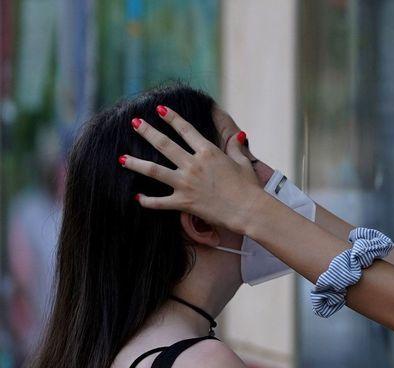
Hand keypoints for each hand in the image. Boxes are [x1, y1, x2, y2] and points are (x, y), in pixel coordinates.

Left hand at [122, 106, 261, 233]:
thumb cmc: (249, 187)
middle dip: (147, 132)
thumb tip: (238, 135)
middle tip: (134, 123)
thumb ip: (235, 148)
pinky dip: (147, 201)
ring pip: (154, 171)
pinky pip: (160, 202)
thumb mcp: (243, 163)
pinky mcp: (184, 202)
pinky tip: (137, 197)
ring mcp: (186, 184)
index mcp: (208, 152)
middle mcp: (193, 165)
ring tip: (121, 158)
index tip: (159, 109)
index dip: (171, 117)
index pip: (185, 130)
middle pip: (164, 145)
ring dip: (136, 163)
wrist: (248, 210)